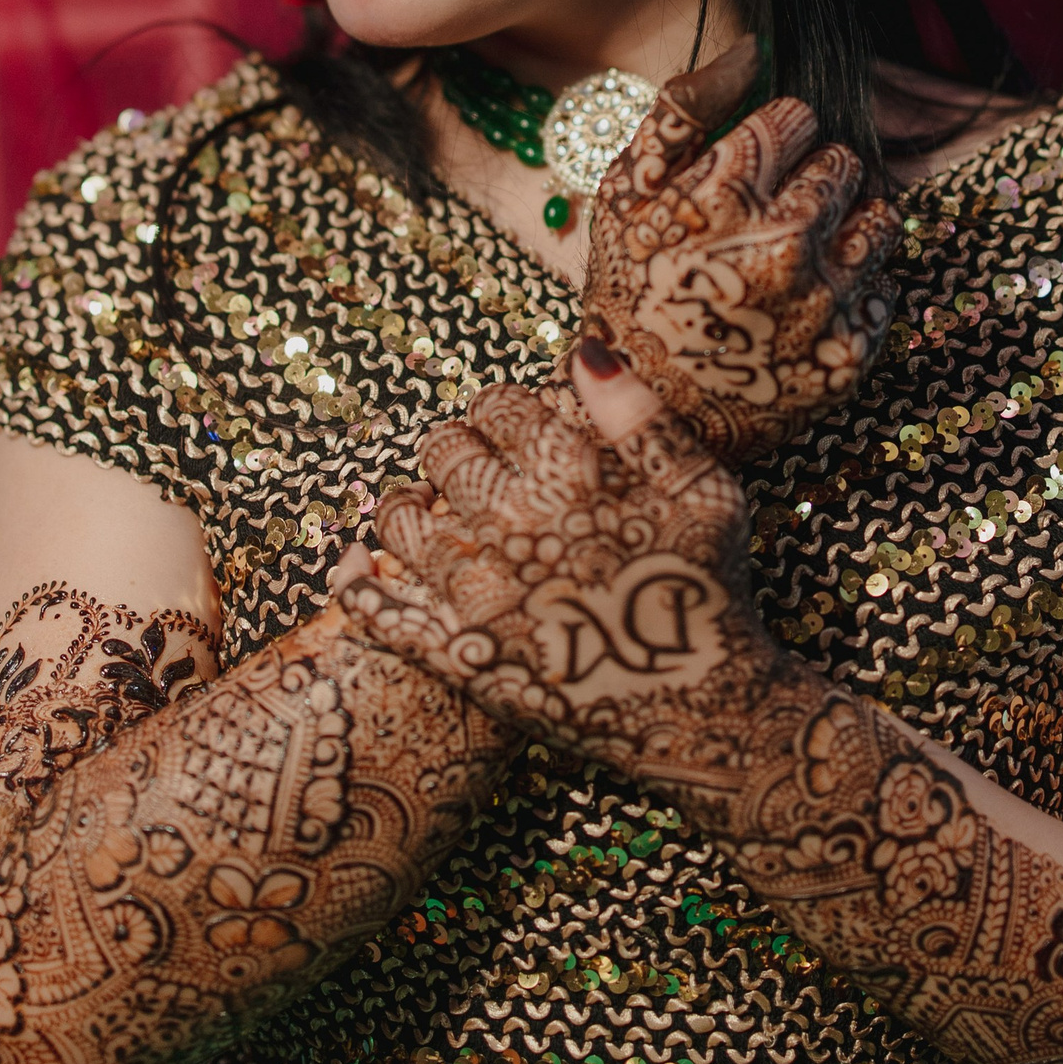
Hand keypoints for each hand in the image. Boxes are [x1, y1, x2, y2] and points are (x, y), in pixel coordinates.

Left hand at [338, 358, 777, 767]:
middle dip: (454, 444)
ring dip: (407, 502)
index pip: (500, 407)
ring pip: (401, 521)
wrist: (703, 712)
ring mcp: (477, 592)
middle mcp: (511, 523)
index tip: (511, 418)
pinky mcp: (458, 655)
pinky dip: (354, 581)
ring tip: (422, 504)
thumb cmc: (710, 590)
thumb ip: (640, 415)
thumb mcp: (704, 488)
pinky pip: (380, 611)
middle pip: (445, 452)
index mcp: (566, 474)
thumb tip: (580, 351)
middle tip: (467, 458)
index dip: (502, 404)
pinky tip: (352, 564)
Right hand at [576, 38, 898, 456]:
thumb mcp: (625, 190)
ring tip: (803, 250)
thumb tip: (754, 50)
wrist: (644, 407)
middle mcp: (781, 244)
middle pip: (845, 161)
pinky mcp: (848, 354)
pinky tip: (808, 301)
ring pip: (882, 217)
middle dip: (816, 174)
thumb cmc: (632, 286)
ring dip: (850, 223)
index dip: (777, 134)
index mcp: (725, 194)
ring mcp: (820, 303)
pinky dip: (855, 285)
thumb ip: (683, 109)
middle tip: (776, 211)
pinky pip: (885, 285)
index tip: (755, 166)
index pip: (798, 116)